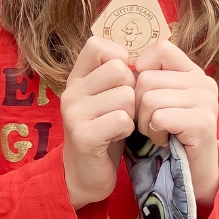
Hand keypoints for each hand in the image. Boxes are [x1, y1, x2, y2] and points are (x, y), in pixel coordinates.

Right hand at [60, 37, 136, 208]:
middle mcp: (71, 92)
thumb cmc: (104, 131)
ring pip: (125, 95)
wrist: (84, 174)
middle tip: (124, 109)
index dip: (119, 57)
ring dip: (132, 113)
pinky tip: (118, 137)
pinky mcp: (84, 135)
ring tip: (120, 125)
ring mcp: (74, 113)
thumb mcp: (105, 98)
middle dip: (132, 90)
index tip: (123, 80)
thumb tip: (147, 54)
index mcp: (76, 78)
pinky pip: (122, 119)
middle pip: (119, 70)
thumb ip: (116, 76)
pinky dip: (127, 129)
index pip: (97, 45)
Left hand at [134, 40, 218, 212]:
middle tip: (152, 122)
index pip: (160, 48)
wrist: (193, 171)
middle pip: (146, 78)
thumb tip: (121, 64)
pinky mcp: (202, 123)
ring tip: (158, 131)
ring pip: (148, 99)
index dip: (142, 69)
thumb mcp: (160, 100)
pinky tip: (164, 139)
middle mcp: (203, 82)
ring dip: (145, 122)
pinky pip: (159, 117)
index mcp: (192, 71)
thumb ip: (149, 78)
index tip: (144, 94)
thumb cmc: (169, 133)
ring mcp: (205, 101)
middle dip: (138, 105)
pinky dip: (154, 132)